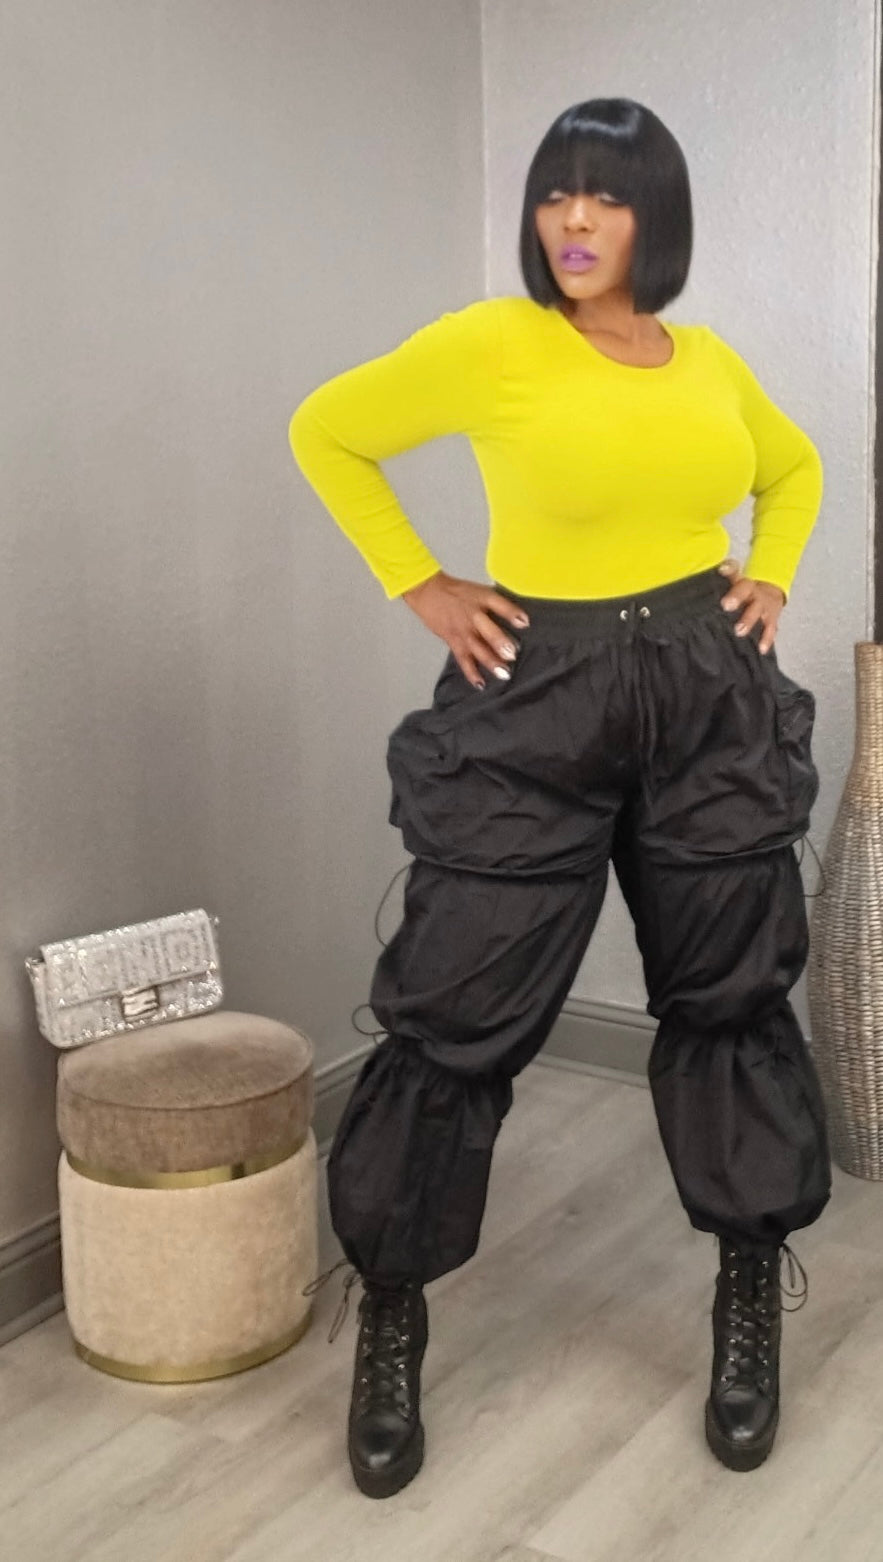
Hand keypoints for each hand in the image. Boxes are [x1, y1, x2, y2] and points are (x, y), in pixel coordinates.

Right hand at [400, 570, 529, 688]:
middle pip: (487, 629)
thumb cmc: (458, 592)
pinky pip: (463, 659)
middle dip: (499, 642)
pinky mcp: (453, 641)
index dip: (511, 613)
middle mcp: (473, 615)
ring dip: (490, 661)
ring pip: (477, 647)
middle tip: (512, 655)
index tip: (525, 622)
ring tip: (504, 673)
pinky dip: (471, 673)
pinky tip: (481, 684)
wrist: (429, 592)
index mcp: (482, 598)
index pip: (499, 604)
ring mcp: (463, 630)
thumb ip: (497, 604)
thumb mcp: (480, 590)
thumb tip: (520, 619)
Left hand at [718, 558, 785, 654]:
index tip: (722, 570)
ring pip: (756, 611)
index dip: (729, 569)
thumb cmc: (744, 591)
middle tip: (726, 605)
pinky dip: (766, 639)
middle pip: (746, 590)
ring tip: (739, 631)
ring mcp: (763, 607)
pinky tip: (761, 648)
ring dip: (749, 621)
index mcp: (742, 582)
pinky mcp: (771, 621)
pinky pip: (770, 630)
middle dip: (737, 597)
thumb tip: (717, 571)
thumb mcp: (734, 581)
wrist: (770, 595)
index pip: (735, 571)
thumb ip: (724, 576)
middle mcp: (753, 592)